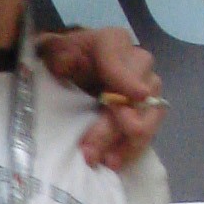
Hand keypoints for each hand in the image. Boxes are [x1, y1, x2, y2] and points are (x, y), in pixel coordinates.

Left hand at [38, 27, 165, 171]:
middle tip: (91, 150)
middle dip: (114, 125)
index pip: (119, 59)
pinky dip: (131, 148)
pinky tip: (115, 161)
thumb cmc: (64, 58)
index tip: (136, 95)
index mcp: (113, 42)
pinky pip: (149, 130)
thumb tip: (65, 65)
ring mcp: (147, 87)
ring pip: (149, 115)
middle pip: (136, 96)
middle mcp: (138, 62)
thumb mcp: (54, 52)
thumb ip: (58, 55)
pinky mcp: (147, 110)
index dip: (126, 79)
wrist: (73, 68)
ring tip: (107, 161)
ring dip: (128, 141)